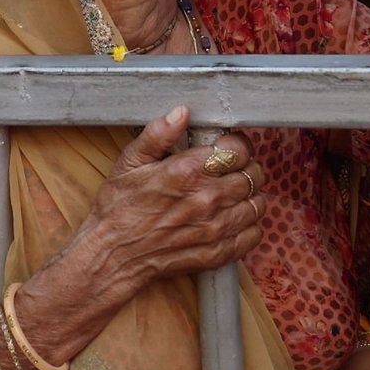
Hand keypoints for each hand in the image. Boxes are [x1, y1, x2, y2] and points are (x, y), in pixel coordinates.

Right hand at [81, 107, 264, 290]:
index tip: (227, 148)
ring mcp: (214, 229)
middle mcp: (206, 199)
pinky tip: (233, 218)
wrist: (111, 257)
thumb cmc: (120, 207)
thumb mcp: (131, 162)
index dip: (237, 145)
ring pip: (258, 204)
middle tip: (231, 169)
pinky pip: (253, 235)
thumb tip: (181, 112)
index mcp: (188, 171)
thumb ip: (158, 134)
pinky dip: (249, 225)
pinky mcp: (216, 253)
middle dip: (245, 168)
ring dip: (250, 195)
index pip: (239, 151)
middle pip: (253, 175)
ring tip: (232, 193)